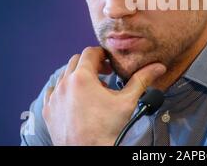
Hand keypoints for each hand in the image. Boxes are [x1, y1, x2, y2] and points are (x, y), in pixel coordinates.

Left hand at [42, 46, 165, 145]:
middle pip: (76, 61)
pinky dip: (64, 90)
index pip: (90, 52)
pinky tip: (75, 99)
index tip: (110, 63)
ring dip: (77, 76)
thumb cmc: (107, 130)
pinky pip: (53, 92)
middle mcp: (64, 84)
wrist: (90, 153)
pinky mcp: (48, 111)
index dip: (102, 54)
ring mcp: (54, 98)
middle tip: (105, 74)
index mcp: (82, 77)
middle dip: (91, 64)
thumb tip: (158, 67)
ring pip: (64, 75)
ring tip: (92, 89)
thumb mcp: (127, 101)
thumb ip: (141, 80)